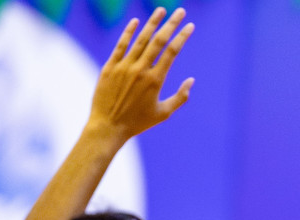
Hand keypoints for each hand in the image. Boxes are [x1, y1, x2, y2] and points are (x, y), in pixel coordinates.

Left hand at [87, 9, 194, 144]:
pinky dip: (128, 32)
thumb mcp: (163, 114)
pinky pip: (120, 45)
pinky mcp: (110, 67)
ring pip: (140, 39)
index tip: (190, 26)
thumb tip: (191, 80)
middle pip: (158, 40)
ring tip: (160, 10)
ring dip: (152, 23)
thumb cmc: (137, 123)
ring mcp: (124, 67)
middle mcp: (140, 70)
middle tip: (179, 10)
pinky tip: (136, 21)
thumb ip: (180, 97)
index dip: (182, 36)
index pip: (172, 52)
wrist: (108, 127)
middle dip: (171, 24)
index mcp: (155, 80)